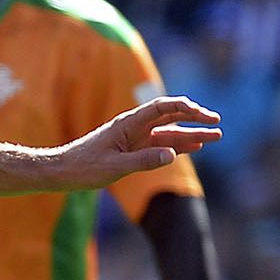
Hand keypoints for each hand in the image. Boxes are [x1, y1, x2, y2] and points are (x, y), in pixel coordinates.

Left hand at [55, 96, 220, 188]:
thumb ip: (143, 161)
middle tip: (217, 123)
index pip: (163, 107)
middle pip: (171, 117)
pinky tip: (195, 147)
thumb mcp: (114, 167)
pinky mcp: (133, 151)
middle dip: (195, 118)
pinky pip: (160, 146)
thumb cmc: (83, 168)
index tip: (205, 115)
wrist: (61, 172)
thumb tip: (171, 156)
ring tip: (216, 136)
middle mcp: (135, 127)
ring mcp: (135, 139)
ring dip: (192, 134)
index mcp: (129, 124)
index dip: (186, 108)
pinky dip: (178, 146)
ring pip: (169, 132)